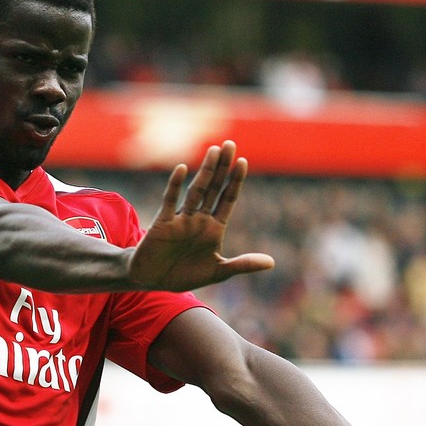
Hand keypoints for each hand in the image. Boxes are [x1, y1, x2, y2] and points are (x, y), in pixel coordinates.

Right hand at [129, 140, 273, 290]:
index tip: (242, 162)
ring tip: (214, 150)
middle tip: (230, 144)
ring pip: (196, 191)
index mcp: (214, 227)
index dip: (234, 181)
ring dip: (205, 172)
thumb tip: (272, 263)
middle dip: (222, 168)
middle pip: (214, 188)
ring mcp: (181, 218)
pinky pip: (170, 201)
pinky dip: (175, 185)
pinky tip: (182, 169)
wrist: (153, 280)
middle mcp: (199, 218)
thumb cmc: (185, 274)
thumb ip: (243, 265)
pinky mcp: (163, 222)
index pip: (227, 199)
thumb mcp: (218, 272)